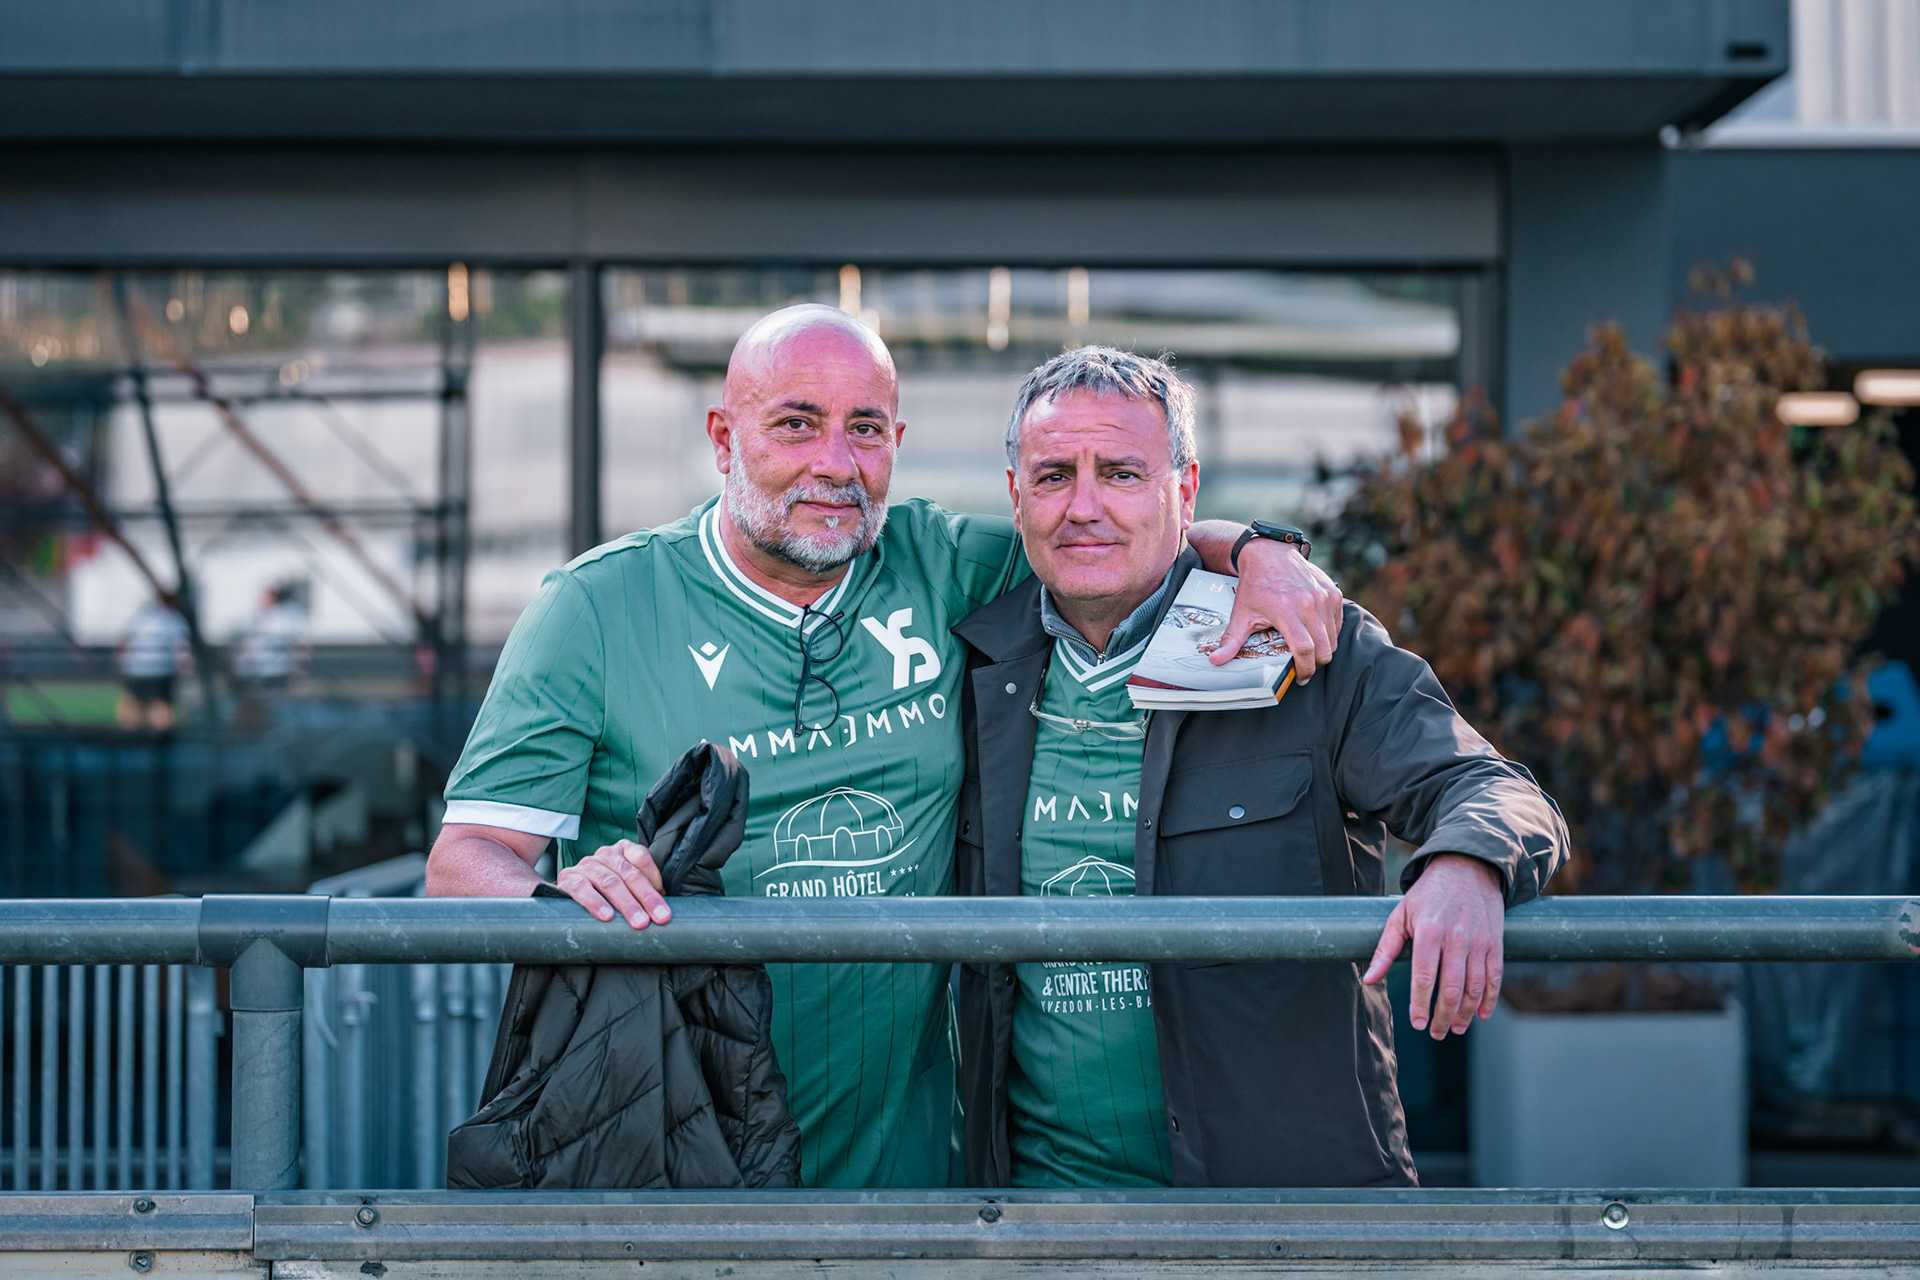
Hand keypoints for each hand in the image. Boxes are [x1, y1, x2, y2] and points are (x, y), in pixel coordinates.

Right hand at [554, 839, 671, 928]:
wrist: (571, 895)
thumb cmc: (609, 894)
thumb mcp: (629, 888)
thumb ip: (646, 891)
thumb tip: (665, 910)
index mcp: (623, 850)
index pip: (641, 857)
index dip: (654, 877)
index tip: (665, 896)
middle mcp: (605, 854)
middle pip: (629, 873)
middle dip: (647, 897)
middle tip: (661, 917)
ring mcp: (585, 865)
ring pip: (609, 882)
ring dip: (626, 904)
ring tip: (639, 922)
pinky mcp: (567, 879)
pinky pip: (582, 888)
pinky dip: (595, 903)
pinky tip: (607, 916)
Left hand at [1213, 539, 1342, 681]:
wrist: (1269, 553)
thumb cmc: (1255, 585)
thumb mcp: (1241, 613)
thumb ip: (1232, 640)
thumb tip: (1215, 660)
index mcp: (1287, 612)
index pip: (1305, 650)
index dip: (1305, 669)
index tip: (1300, 678)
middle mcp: (1309, 604)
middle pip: (1324, 649)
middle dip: (1316, 664)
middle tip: (1305, 667)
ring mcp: (1324, 597)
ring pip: (1333, 638)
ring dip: (1324, 649)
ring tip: (1309, 652)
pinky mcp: (1332, 592)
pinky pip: (1338, 622)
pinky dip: (1330, 633)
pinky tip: (1315, 633)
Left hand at [1361, 853, 1503, 1038]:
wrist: (1468, 867)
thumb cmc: (1429, 894)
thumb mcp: (1400, 914)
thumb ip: (1385, 949)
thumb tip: (1368, 980)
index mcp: (1429, 931)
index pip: (1424, 977)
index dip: (1421, 1004)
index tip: (1417, 1024)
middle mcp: (1456, 938)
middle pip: (1451, 988)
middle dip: (1443, 1016)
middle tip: (1435, 1032)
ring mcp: (1479, 942)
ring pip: (1475, 988)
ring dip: (1466, 1014)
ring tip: (1455, 1029)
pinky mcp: (1496, 943)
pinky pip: (1495, 978)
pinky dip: (1489, 1000)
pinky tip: (1481, 1015)